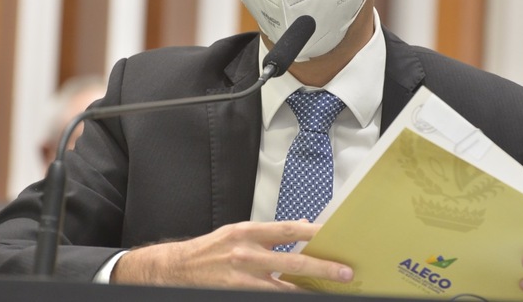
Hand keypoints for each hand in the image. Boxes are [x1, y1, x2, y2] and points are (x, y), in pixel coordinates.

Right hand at [110, 220, 352, 289]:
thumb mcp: (238, 233)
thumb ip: (268, 234)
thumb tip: (300, 228)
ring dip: (308, 290)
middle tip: (344, 272)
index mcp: (247, 232)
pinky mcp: (238, 294)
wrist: (177, 269)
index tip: (335, 233)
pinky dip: (285, 298)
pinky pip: (268, 298)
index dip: (314, 231)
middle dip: (322, 267)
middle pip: (293, 262)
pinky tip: (300, 297)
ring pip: (284, 288)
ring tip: (328, 292)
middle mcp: (246, 254)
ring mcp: (243, 278)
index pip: (288, 230)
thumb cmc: (209, 250)